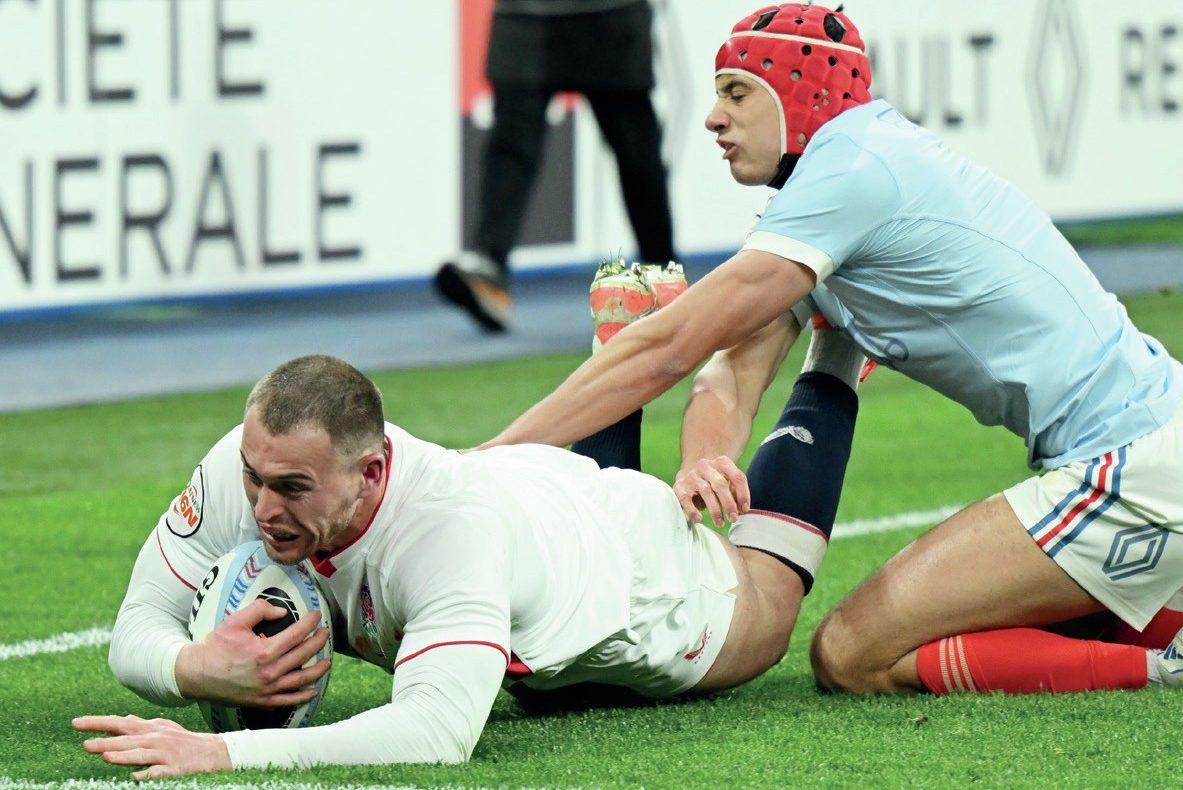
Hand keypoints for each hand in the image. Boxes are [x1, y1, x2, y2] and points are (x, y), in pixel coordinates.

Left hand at [74, 714, 230, 779]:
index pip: (118, 724)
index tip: (75, 723)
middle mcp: (155, 739)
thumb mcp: (162, 728)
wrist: (213, 752)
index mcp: (149, 729)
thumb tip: (121, 720)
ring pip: (141, 754)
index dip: (97, 723)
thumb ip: (141, 725)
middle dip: (106, 742)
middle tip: (85, 745)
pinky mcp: (174, 769)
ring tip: (106, 757)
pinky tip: (135, 778)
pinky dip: (147, 774)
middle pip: (127, 740)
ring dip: (124, 755)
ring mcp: (165, 754)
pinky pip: (158, 772)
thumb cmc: (183, 741)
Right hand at [176, 599, 330, 707]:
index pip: (296, 635)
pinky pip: (288, 701)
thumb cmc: (215, 647)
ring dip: (318, 670)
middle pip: (303, 655)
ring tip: (327, 661)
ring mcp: (266, 690)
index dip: (310, 623)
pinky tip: (312, 690)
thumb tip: (282, 612)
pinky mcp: (261, 701)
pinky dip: (303, 696)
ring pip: (301, 680)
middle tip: (325, 633)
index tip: (316, 616)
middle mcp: (269, 673)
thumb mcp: (235, 621)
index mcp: (264, 652)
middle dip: (318, 642)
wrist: (196, 674)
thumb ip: (260, 610)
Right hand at [674, 456, 749, 526]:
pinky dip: (693, 510)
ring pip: (706, 491)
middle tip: (733, 518)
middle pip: (720, 484)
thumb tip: (740, 511)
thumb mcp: (726, 481)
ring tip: (720, 523)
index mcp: (722, 462)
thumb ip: (734, 493)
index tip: (744, 510)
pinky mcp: (679, 485)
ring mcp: (692, 475)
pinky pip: (686, 499)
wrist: (689, 472)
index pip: (737, 477)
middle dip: (728, 503)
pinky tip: (699, 519)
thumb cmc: (713, 481)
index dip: (743, 495)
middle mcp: (706, 466)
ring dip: (715, 510)